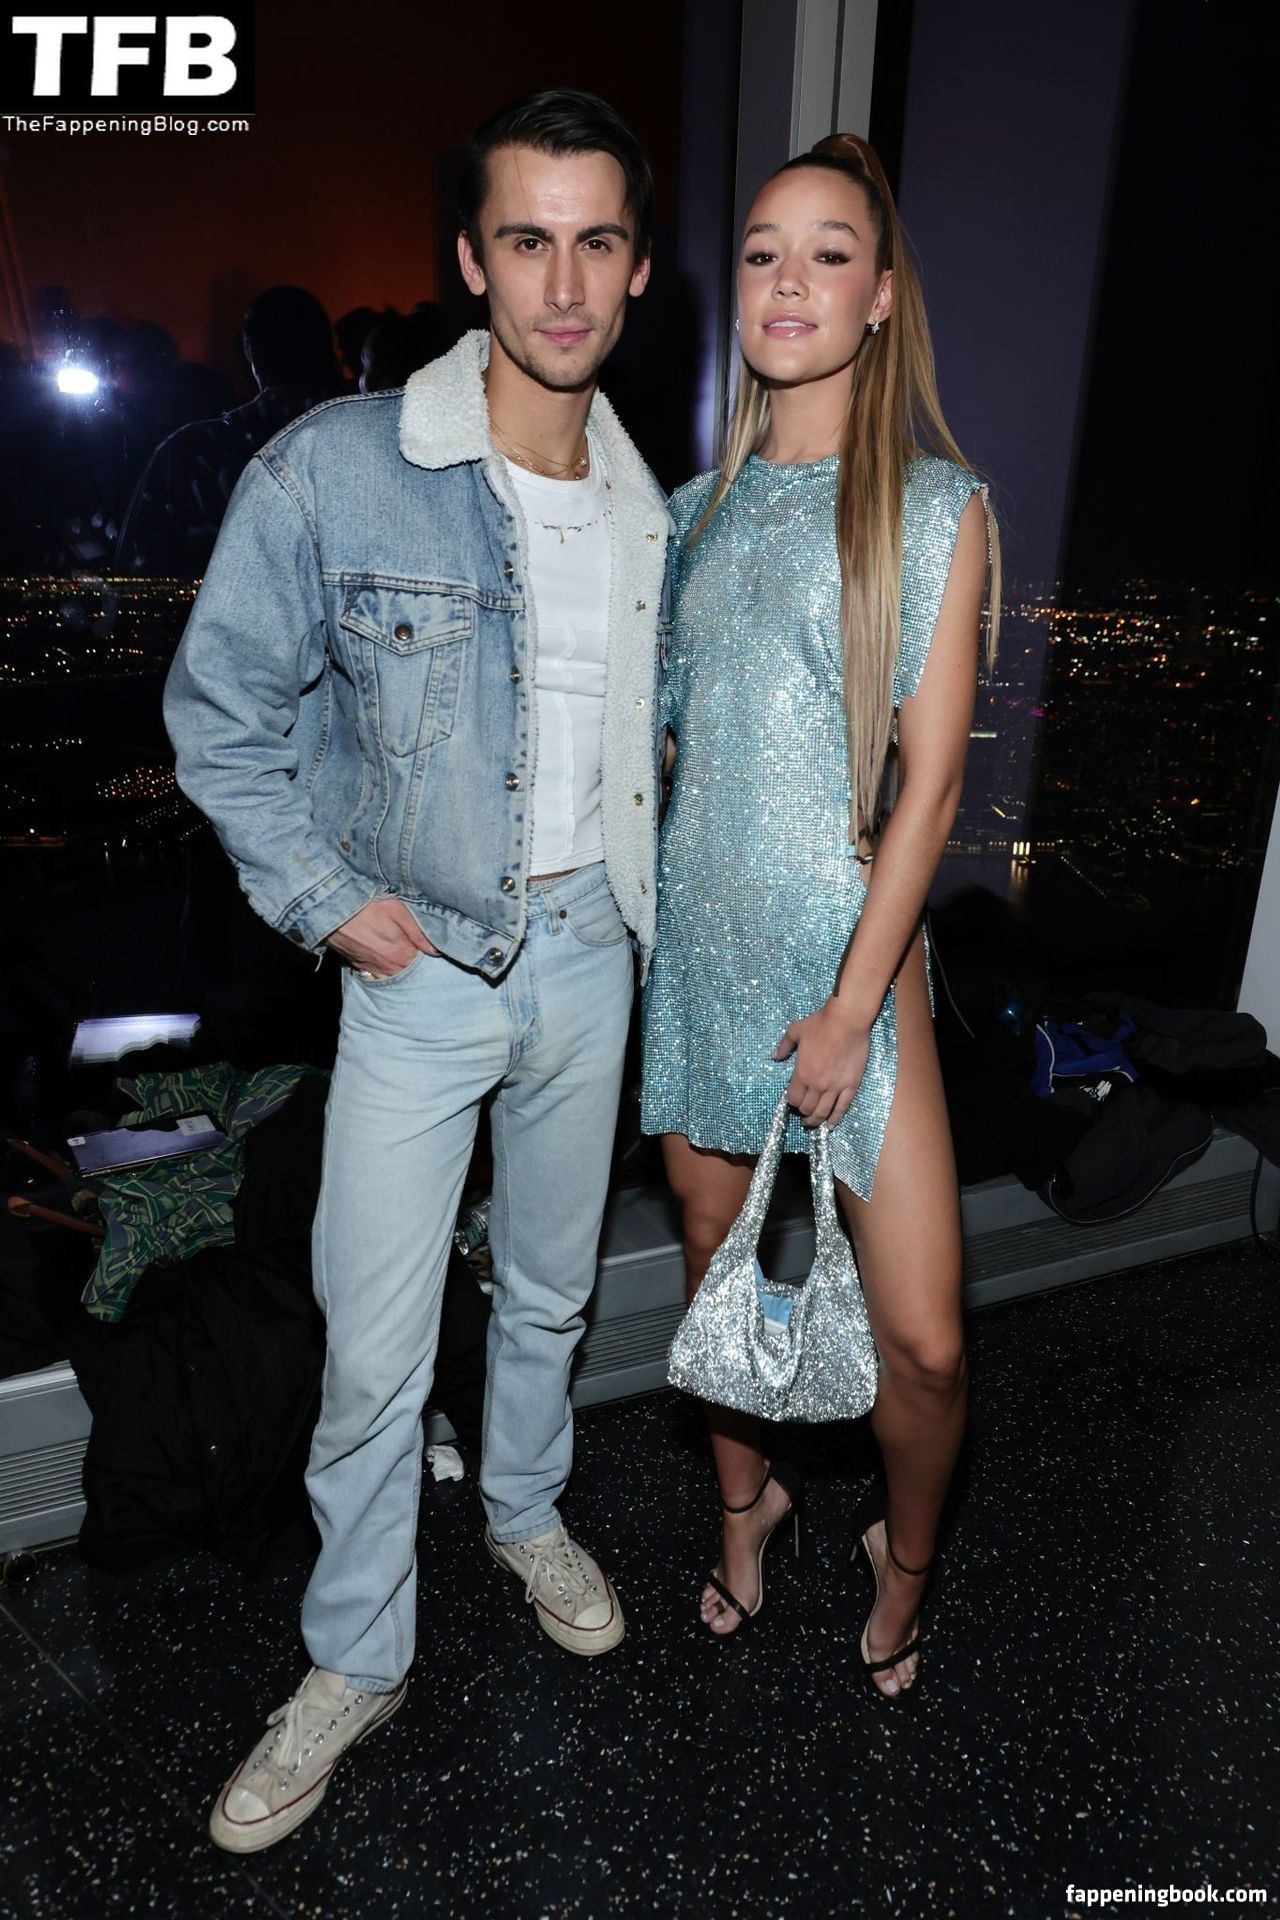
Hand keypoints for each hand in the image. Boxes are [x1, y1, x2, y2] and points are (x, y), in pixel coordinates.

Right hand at [326, 897, 438, 978]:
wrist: (335, 910)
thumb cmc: (368, 907)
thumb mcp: (399, 911)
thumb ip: (419, 932)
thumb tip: (436, 950)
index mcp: (403, 953)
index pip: (424, 964)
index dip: (427, 957)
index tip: (429, 951)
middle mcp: (390, 967)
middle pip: (409, 973)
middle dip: (414, 966)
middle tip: (414, 953)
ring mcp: (374, 970)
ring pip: (393, 978)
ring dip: (399, 972)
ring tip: (400, 959)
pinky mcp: (360, 968)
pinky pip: (376, 978)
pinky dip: (383, 974)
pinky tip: (385, 964)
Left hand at [773, 1000, 870, 1127]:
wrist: (847, 1021)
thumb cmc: (820, 1024)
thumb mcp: (795, 1031)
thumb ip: (784, 1046)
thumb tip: (774, 1057)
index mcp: (802, 1073)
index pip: (793, 1098)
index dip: (791, 1102)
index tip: (792, 1101)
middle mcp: (818, 1084)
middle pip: (807, 1108)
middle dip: (802, 1112)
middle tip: (802, 1112)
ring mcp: (835, 1087)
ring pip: (823, 1112)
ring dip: (816, 1120)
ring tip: (813, 1123)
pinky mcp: (851, 1086)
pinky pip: (842, 1108)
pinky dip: (835, 1119)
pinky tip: (830, 1125)